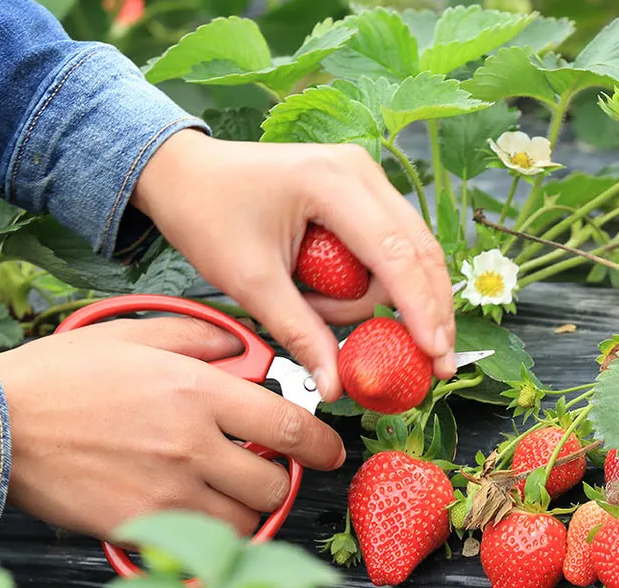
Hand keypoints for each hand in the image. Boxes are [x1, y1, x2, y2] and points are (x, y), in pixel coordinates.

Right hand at [0, 316, 345, 539]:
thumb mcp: (135, 334)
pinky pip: (200, 544)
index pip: (288, 427)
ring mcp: (167, 491)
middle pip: (275, 483)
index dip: (322, 445)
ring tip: (226, 494)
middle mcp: (191, 445)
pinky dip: (208, 536)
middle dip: (280, 481)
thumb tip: (241, 346)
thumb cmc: (60, 379)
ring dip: (247, 512)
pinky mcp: (140, 525)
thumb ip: (199, 337)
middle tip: (265, 471)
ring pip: (244, 521)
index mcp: (197, 393)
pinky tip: (194, 515)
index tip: (330, 451)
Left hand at [129, 128, 457, 401]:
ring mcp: (366, 176)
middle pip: (420, 251)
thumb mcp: (251, 282)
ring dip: (390, 297)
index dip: (421, 310)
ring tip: (324, 313)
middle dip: (428, 310)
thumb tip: (335, 385)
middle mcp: (361, 171)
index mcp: (332, 183)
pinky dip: (385, 281)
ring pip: (412, 250)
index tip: (435, 354)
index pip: (396, 255)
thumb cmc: (206, 214)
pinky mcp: (363, 190)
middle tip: (433, 362)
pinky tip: (354, 303)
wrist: (183, 172)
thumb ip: (300, 333)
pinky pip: (394, 243)